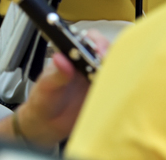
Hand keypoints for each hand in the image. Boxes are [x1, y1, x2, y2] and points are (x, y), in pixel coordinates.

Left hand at [16, 30, 109, 146]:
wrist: (46, 124)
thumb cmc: (43, 100)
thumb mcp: (46, 85)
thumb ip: (55, 74)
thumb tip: (60, 60)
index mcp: (72, 57)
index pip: (89, 40)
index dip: (97, 42)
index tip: (99, 51)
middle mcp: (88, 66)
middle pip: (108, 52)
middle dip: (113, 56)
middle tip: (111, 66)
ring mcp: (97, 81)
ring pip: (116, 70)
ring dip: (120, 72)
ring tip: (115, 80)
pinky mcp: (104, 96)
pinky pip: (118, 89)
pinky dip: (122, 89)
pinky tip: (119, 93)